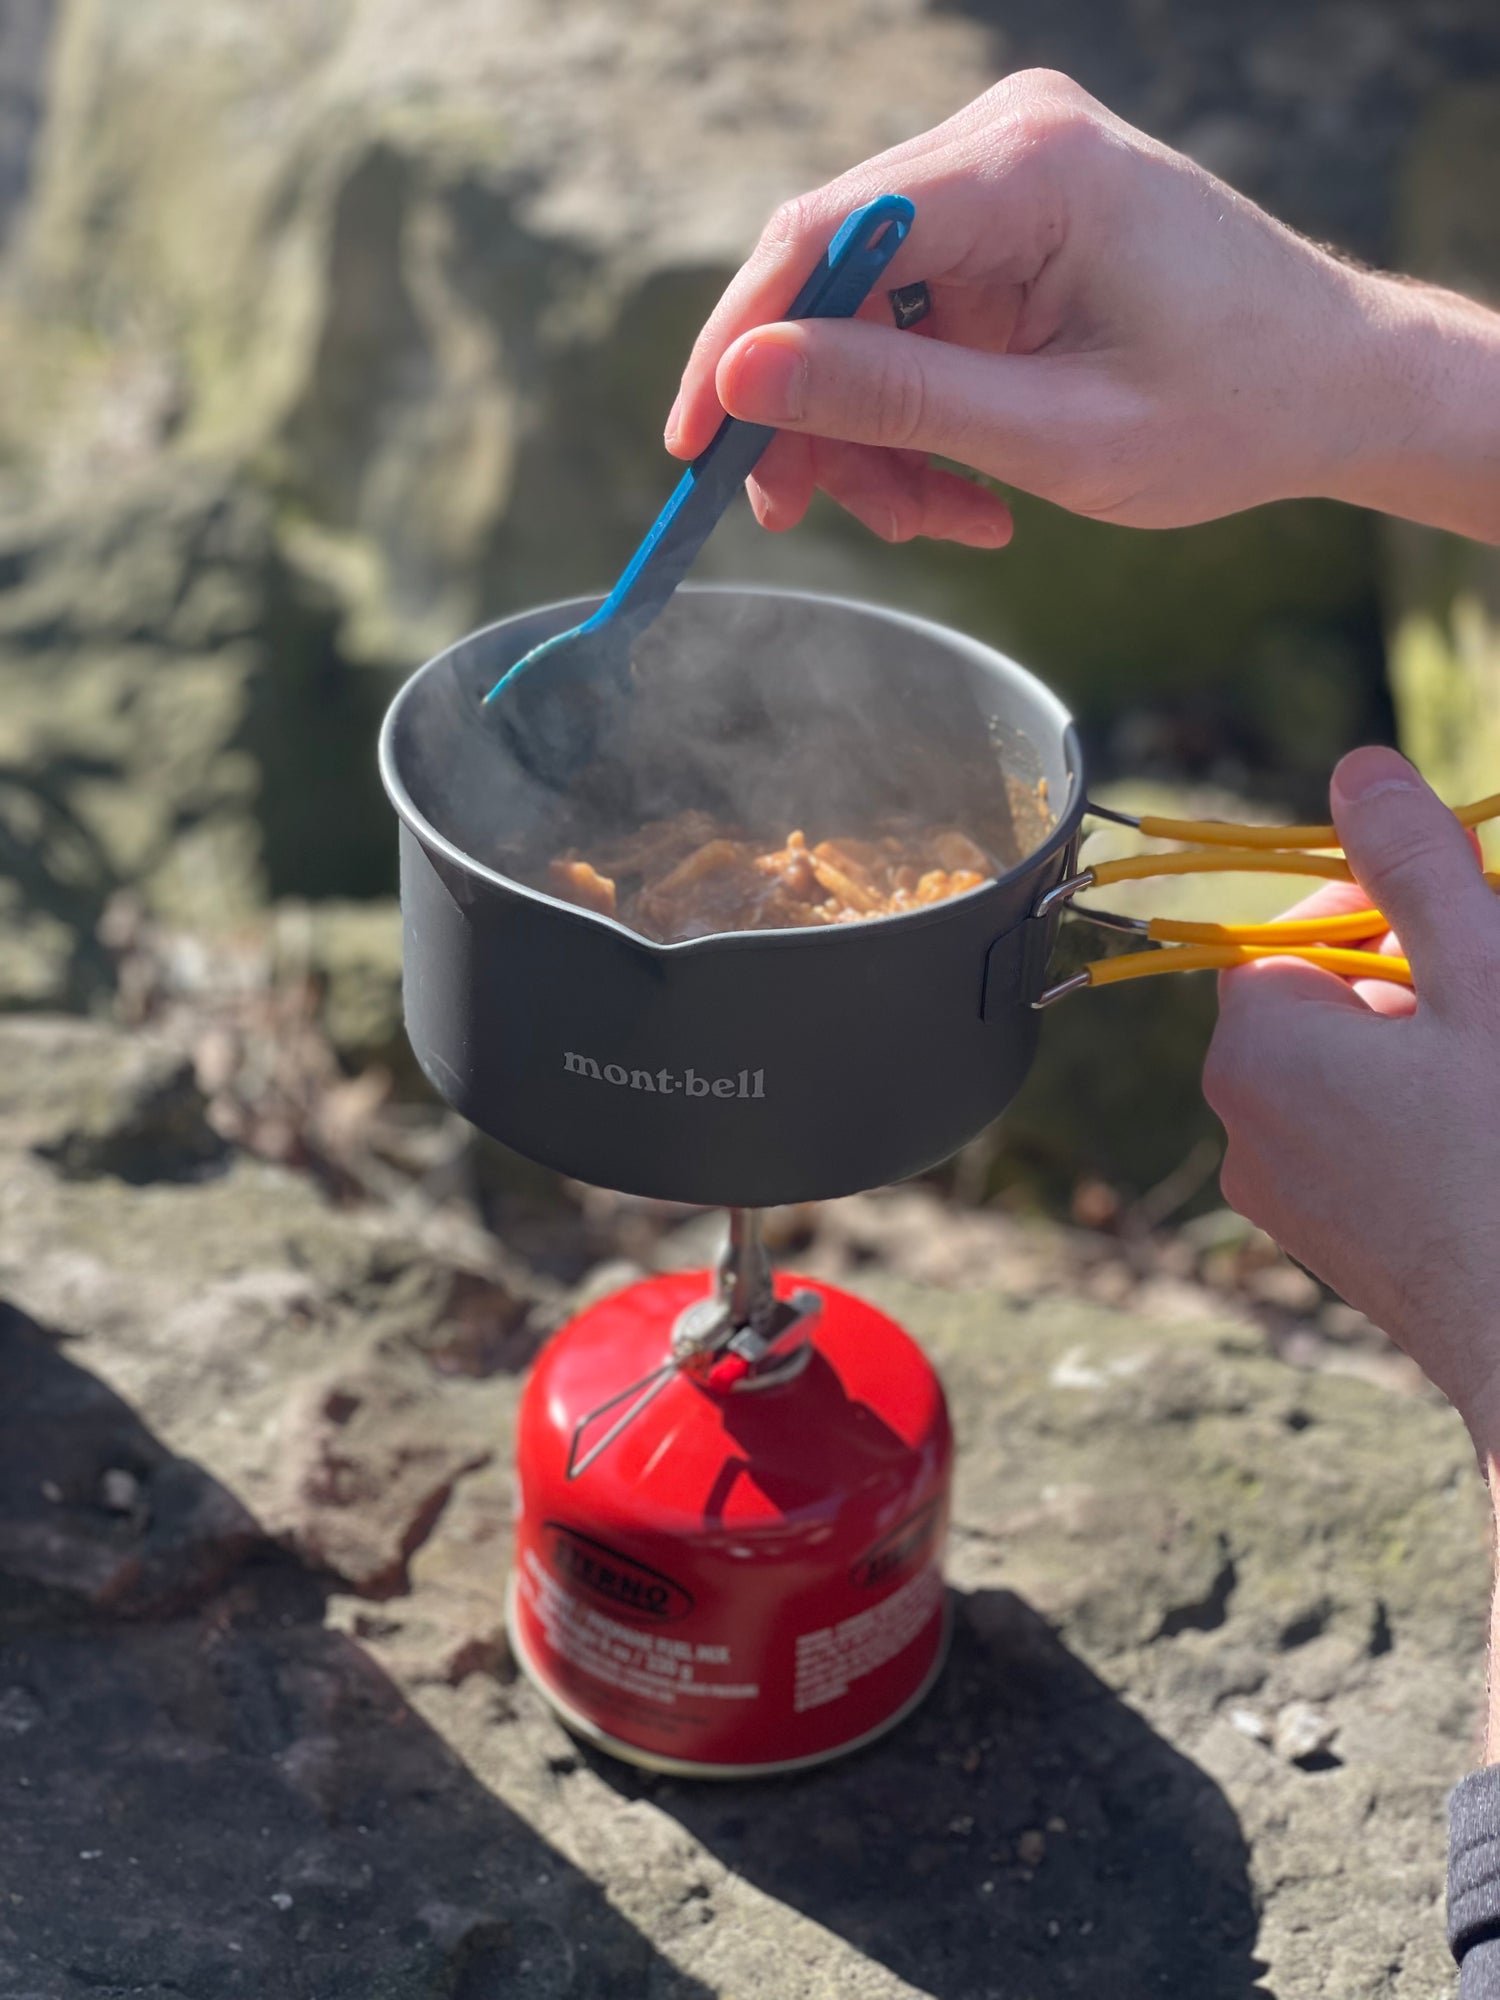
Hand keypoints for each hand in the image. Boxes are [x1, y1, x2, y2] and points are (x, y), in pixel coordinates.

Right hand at [667, 71, 1499, 545]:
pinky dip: (919, 422)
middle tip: (815, 520)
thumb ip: (895, 401)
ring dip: (876, 439)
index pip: (819, 237)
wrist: (1339, 387)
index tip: (693, 453)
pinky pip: (911, 329)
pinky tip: (968, 496)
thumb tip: (739, 377)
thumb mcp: (1053, 436)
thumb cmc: (1230, 411)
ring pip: (861, 319)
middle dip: (816, 417)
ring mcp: (1003, 182)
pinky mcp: (1007, 231)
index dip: (738, 348)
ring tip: (942, 525)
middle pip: (829, 281)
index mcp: (1025, 168)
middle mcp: (1003, 144)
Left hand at [1203, 747, 1499, 1446]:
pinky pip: (1372, 1143)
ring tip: (1489, 1068)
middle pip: (1326, 998)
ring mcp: (1289, 1197)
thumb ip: (1414, 869)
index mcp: (1257, 1047)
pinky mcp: (1340, 1248)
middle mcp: (1246, 1123)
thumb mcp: (1479, 979)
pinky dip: (1431, 1117)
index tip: (1467, 914)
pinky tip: (1482, 1133)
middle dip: (1419, 975)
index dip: (1382, 908)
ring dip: (1435, 1043)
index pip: (1291, 931)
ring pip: (1357, 1073)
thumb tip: (1356, 768)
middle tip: (1490, 995)